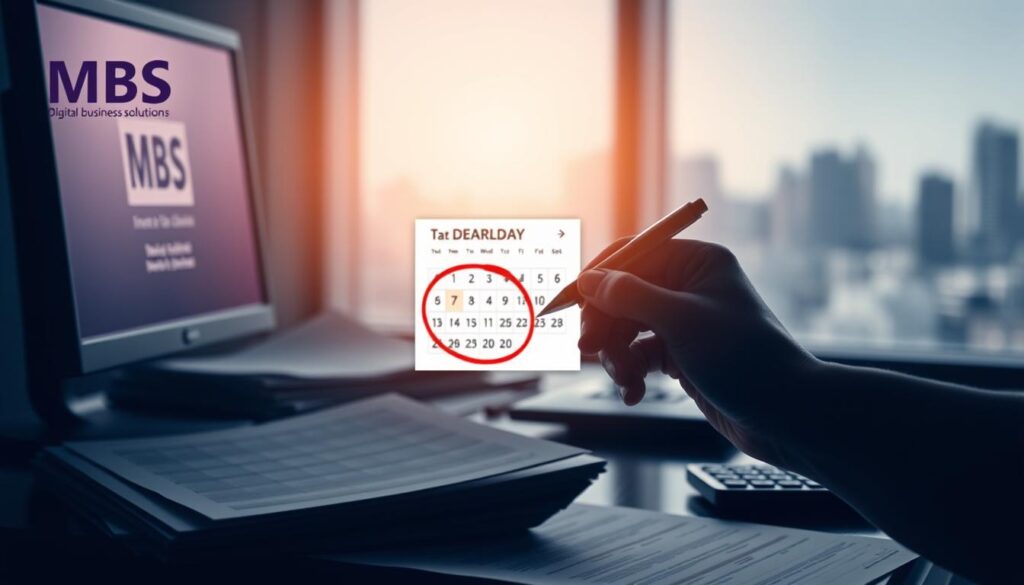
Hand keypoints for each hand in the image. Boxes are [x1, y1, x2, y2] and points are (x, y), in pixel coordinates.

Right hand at [577, 238, 819, 465]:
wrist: (788, 415)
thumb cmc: (746, 360)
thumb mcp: (681, 321)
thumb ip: (630, 296)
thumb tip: (589, 279)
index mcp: (697, 262)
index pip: (633, 254)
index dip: (598, 277)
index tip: (570, 302)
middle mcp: (690, 286)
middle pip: (623, 294)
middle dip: (605, 324)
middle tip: (588, 349)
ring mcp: (685, 322)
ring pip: (627, 328)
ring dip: (617, 355)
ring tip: (624, 380)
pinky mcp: (683, 355)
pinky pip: (640, 356)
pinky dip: (631, 373)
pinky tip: (634, 393)